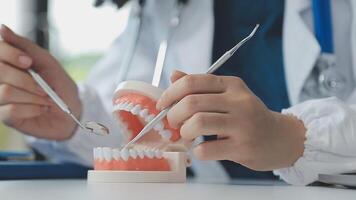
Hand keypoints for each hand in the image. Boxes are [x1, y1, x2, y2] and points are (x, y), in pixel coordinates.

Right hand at [0, 25, 80, 139]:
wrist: (72, 108)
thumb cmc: (58, 83)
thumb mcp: (46, 61)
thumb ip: (25, 45)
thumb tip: (2, 28)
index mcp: (7, 64)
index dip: (10, 54)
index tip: (28, 61)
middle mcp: (0, 80)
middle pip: (0, 71)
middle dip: (27, 79)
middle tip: (43, 87)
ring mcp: (0, 100)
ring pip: (5, 92)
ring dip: (33, 96)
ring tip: (45, 99)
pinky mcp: (6, 117)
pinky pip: (11, 111)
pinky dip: (33, 109)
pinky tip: (41, 109)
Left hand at [157, 70, 305, 169]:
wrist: (280, 138)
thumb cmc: (249, 117)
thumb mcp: (229, 95)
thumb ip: (201, 86)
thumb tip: (174, 75)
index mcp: (232, 85)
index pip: (192, 82)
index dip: (170, 93)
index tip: (162, 105)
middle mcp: (238, 101)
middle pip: (191, 103)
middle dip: (173, 115)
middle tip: (173, 123)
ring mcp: (242, 125)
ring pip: (198, 123)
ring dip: (184, 132)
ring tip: (187, 136)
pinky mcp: (243, 147)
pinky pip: (207, 149)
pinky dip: (197, 151)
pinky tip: (201, 149)